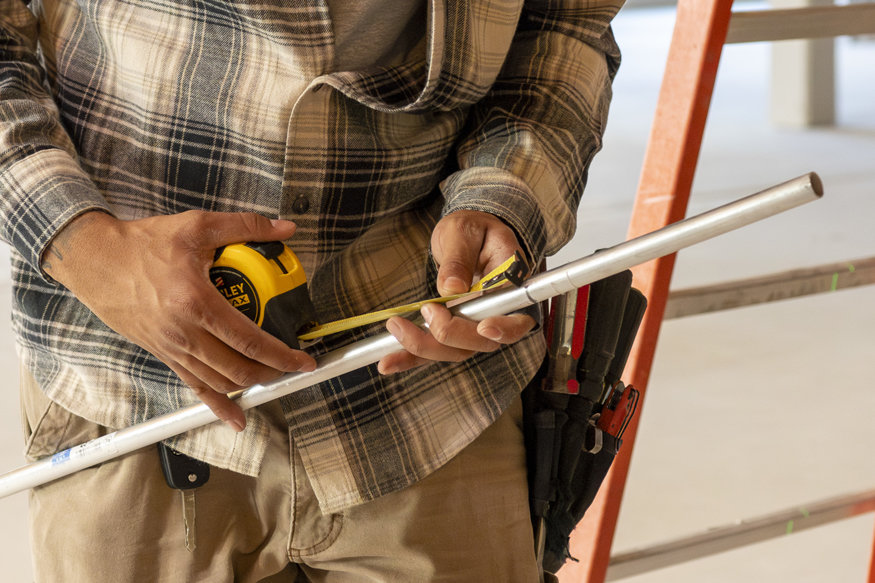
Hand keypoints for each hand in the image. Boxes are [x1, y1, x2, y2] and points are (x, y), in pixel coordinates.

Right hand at [42, 210, 316, 430]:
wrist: (94, 261)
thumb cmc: (143, 244)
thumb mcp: (196, 226)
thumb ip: (245, 226)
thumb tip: (284, 228)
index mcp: (196, 302)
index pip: (249, 340)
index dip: (282, 355)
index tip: (304, 359)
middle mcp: (184, 332)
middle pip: (237, 368)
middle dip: (272, 373)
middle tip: (293, 369)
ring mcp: (172, 348)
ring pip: (219, 381)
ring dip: (250, 385)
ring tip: (274, 379)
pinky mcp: (162, 354)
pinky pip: (194, 385)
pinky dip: (218, 404)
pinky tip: (236, 418)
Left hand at [378, 210, 535, 373]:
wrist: (467, 236)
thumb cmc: (474, 229)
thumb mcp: (465, 232)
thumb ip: (460, 258)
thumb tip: (452, 288)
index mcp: (511, 287)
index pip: (516, 320)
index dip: (504, 330)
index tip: (484, 327)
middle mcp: (497, 314)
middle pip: (481, 342)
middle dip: (450, 334)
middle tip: (427, 310)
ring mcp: (474, 326)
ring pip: (455, 351)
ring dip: (424, 347)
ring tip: (395, 327)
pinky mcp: (452, 330)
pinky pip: (434, 350)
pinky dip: (410, 358)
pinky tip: (387, 363)